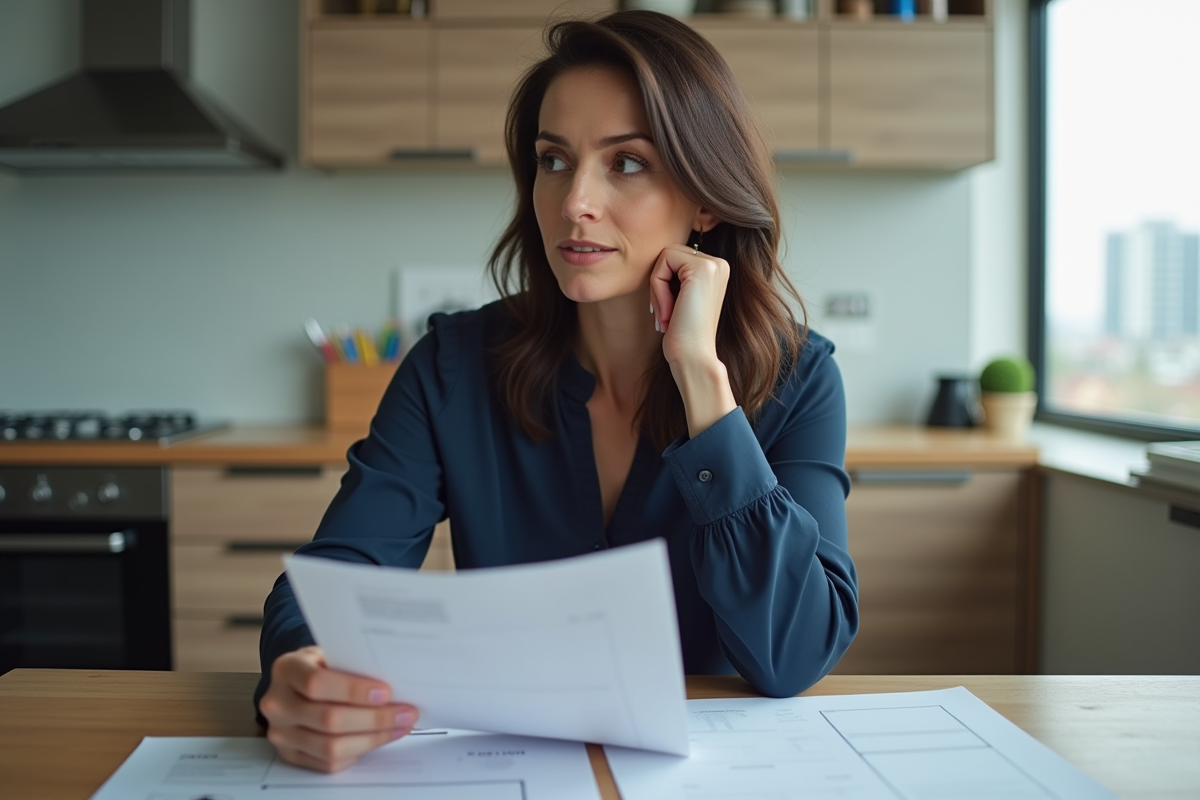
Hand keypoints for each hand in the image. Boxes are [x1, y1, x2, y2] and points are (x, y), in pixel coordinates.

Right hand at [258, 645, 418, 772]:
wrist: (295, 683)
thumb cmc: (320, 665)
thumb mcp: (331, 653)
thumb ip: (353, 665)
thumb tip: (395, 682)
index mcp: (286, 669)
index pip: (316, 683)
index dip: (353, 690)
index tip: (385, 692)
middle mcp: (277, 703)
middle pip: (328, 719)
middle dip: (374, 718)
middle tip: (405, 713)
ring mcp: (281, 733)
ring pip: (331, 747)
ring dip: (373, 739)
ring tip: (399, 727)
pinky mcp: (291, 755)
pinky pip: (329, 762)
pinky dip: (360, 751)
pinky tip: (380, 738)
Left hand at [649, 244, 736, 437]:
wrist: (694, 358)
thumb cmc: (683, 335)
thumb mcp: (680, 299)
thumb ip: (676, 276)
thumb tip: (657, 259)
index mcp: (717, 270)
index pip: (675, 258)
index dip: (663, 283)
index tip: (668, 312)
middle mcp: (720, 264)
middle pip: (669, 254)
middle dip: (659, 284)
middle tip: (665, 314)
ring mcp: (714, 265)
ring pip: (665, 257)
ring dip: (658, 288)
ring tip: (667, 315)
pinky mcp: (702, 269)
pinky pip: (663, 263)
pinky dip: (657, 288)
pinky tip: (669, 312)